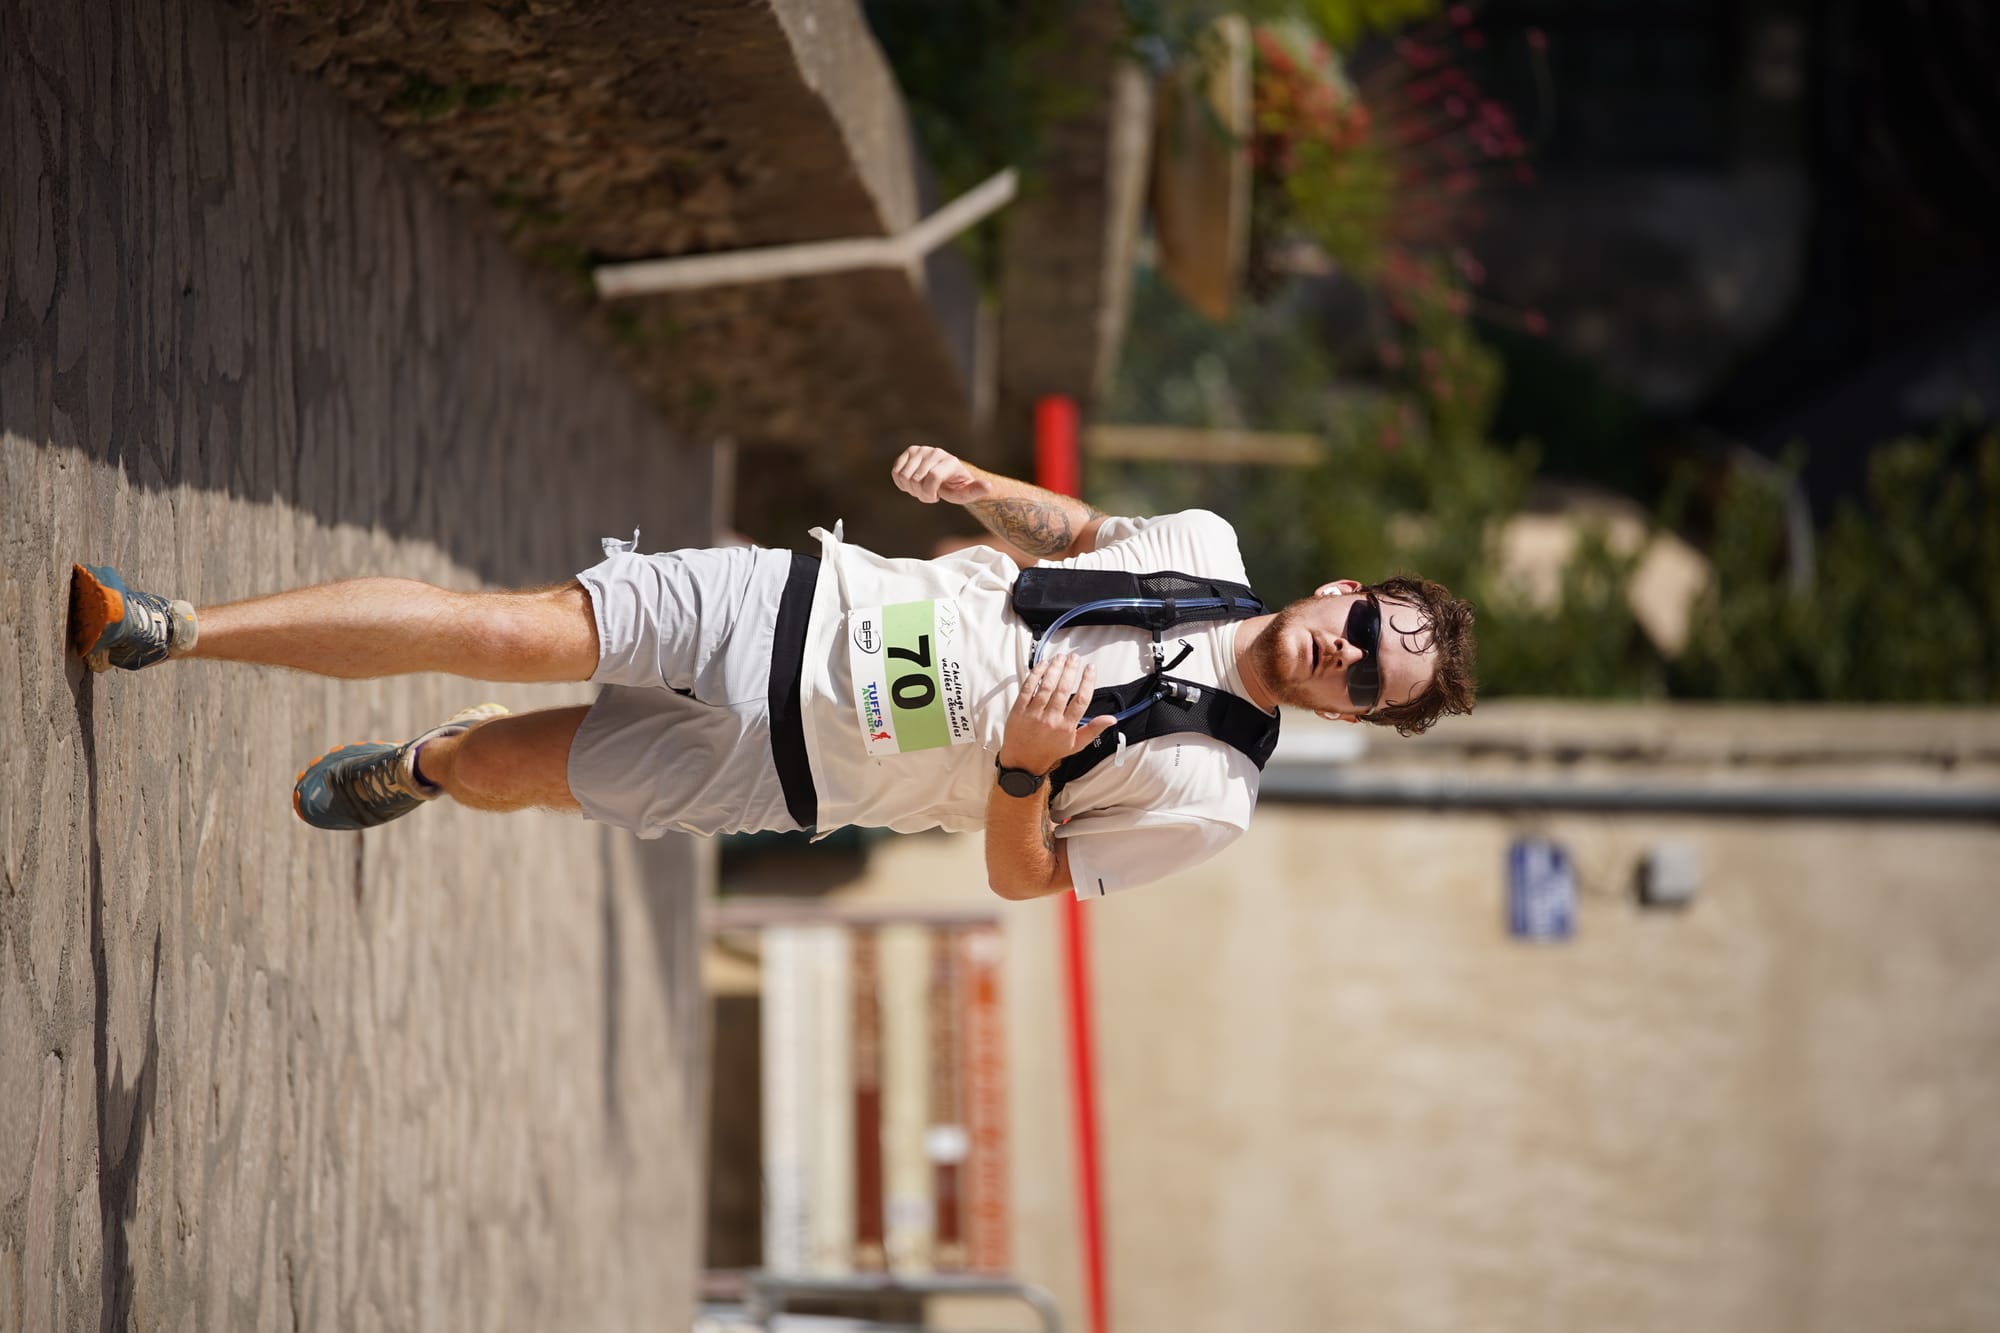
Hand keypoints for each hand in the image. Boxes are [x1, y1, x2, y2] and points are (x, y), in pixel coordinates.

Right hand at [892, 446, 991, 504]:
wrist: (947, 474)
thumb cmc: (956, 487)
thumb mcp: (966, 493)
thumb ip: (975, 491)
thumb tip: (987, 486)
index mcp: (949, 461)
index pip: (932, 479)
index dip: (929, 495)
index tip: (936, 499)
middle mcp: (935, 452)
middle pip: (916, 480)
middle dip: (920, 493)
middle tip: (929, 493)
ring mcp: (921, 450)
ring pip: (904, 476)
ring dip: (910, 489)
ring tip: (922, 487)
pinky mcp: (910, 451)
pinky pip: (896, 472)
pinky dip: (901, 483)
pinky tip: (912, 483)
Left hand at [998, 652, 1117, 777]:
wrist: (1023, 761)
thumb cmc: (1051, 751)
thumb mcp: (1076, 744)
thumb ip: (1093, 729)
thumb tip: (1112, 718)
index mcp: (1066, 727)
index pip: (1081, 700)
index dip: (1087, 682)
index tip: (1090, 668)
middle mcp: (1051, 720)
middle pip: (1063, 689)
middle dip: (1070, 669)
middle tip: (1075, 657)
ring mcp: (1033, 714)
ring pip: (1046, 686)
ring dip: (1054, 668)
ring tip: (1061, 657)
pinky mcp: (1019, 710)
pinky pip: (1028, 688)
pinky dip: (1036, 674)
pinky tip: (1043, 664)